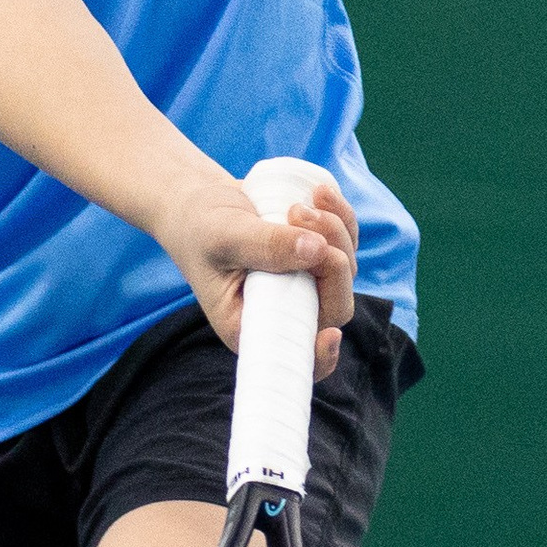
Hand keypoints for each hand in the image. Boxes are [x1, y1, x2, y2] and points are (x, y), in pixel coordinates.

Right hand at [157, 168, 360, 375]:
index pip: (296, 354)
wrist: (199, 204)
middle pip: (335, 305)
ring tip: (296, 204)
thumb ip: (266, 246)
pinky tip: (318, 192)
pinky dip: (341, 215)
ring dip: (334, 230)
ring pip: (345, 268)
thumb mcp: (224, 237)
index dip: (320, 354)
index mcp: (255, 325)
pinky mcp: (318, 255)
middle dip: (332, 262)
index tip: (330, 334)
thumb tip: (318, 251)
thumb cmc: (201, 230)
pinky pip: (347, 240)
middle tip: (299, 216)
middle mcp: (287, 311)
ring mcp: (307, 284)